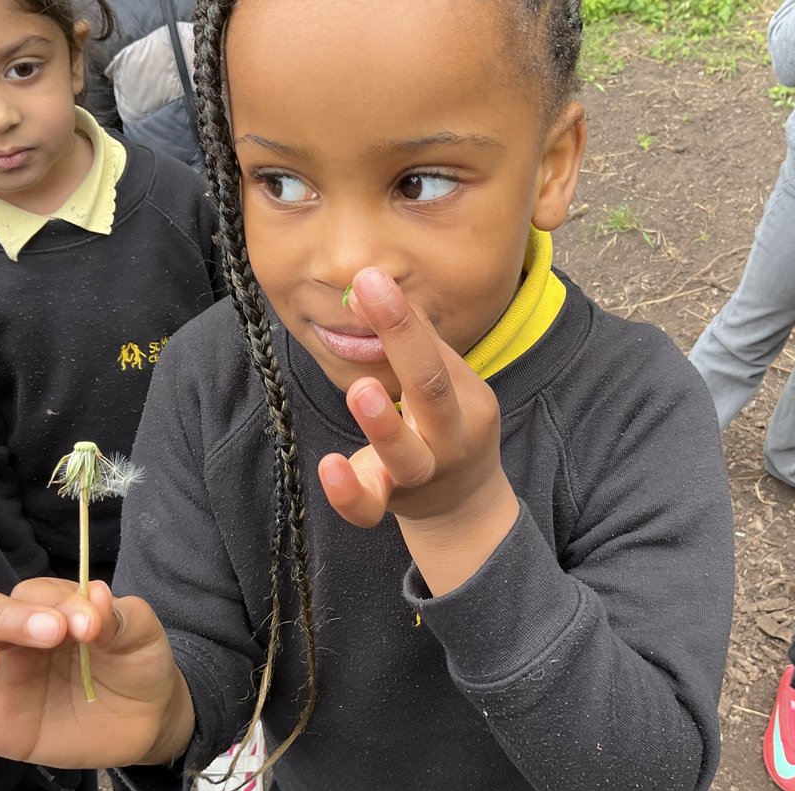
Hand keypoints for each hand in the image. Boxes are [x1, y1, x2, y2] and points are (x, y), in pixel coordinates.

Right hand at [0, 578, 194, 768]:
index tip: (89, 624)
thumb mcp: (140, 633)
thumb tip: (97, 595)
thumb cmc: (137, 660)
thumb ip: (119, 616)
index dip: (54, 603)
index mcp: (45, 608)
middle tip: (49, 635)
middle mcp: (12, 640)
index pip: (30, 593)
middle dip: (4, 618)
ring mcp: (0, 685)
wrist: (151, 717)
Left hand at [317, 267, 518, 594]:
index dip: (401, 317)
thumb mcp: (447, 384)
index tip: (369, 277)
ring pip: (407, 457)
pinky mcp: (389, 503)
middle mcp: (448, 438)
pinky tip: (329, 466)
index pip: (435, 354)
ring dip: (384, 423)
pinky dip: (350, 494)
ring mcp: (420, 475)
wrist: (464, 504)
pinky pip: (370, 508)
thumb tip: (366, 287)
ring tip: (361, 390)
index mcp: (465, 401)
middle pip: (431, 391)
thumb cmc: (447, 428)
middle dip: (402, 340)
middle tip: (368, 292)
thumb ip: (414, 343)